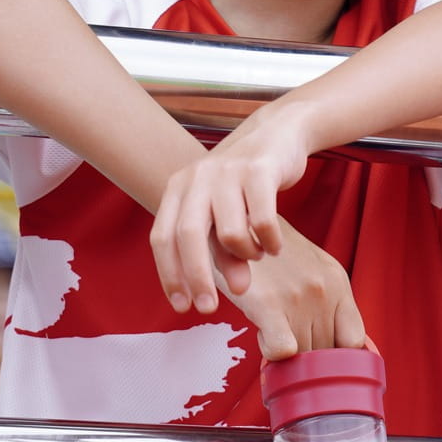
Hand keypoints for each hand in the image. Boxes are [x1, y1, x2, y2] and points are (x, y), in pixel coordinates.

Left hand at [150, 107, 317, 311]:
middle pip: (187, 237)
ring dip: (245, 255)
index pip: (162, 238)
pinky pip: (262, 220)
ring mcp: (228, 171)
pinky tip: (275, 246)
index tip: (182, 306)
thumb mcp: (227, 215)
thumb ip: (226, 251)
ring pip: (229, 232)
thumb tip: (238, 290)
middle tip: (209, 307)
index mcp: (179, 189)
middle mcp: (197, 178)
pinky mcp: (260, 169)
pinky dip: (269, 242)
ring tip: (258, 254)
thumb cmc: (247, 182)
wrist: (279, 133)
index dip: (169, 275)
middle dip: (197, 278)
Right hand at [224, 219, 367, 360]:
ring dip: (287, 358)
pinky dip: (273, 355)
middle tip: (287, 344)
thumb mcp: (310, 268)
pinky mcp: (269, 304)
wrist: (236, 219)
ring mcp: (299, 298)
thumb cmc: (269, 253)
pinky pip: (283, 350)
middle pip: (326, 353)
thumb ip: (325, 302)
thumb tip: (330, 345)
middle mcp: (324, 292)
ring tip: (272, 333)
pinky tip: (263, 336)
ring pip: (305, 356)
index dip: (338, 359)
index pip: (355, 342)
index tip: (319, 361)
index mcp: (338, 284)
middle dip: (307, 360)